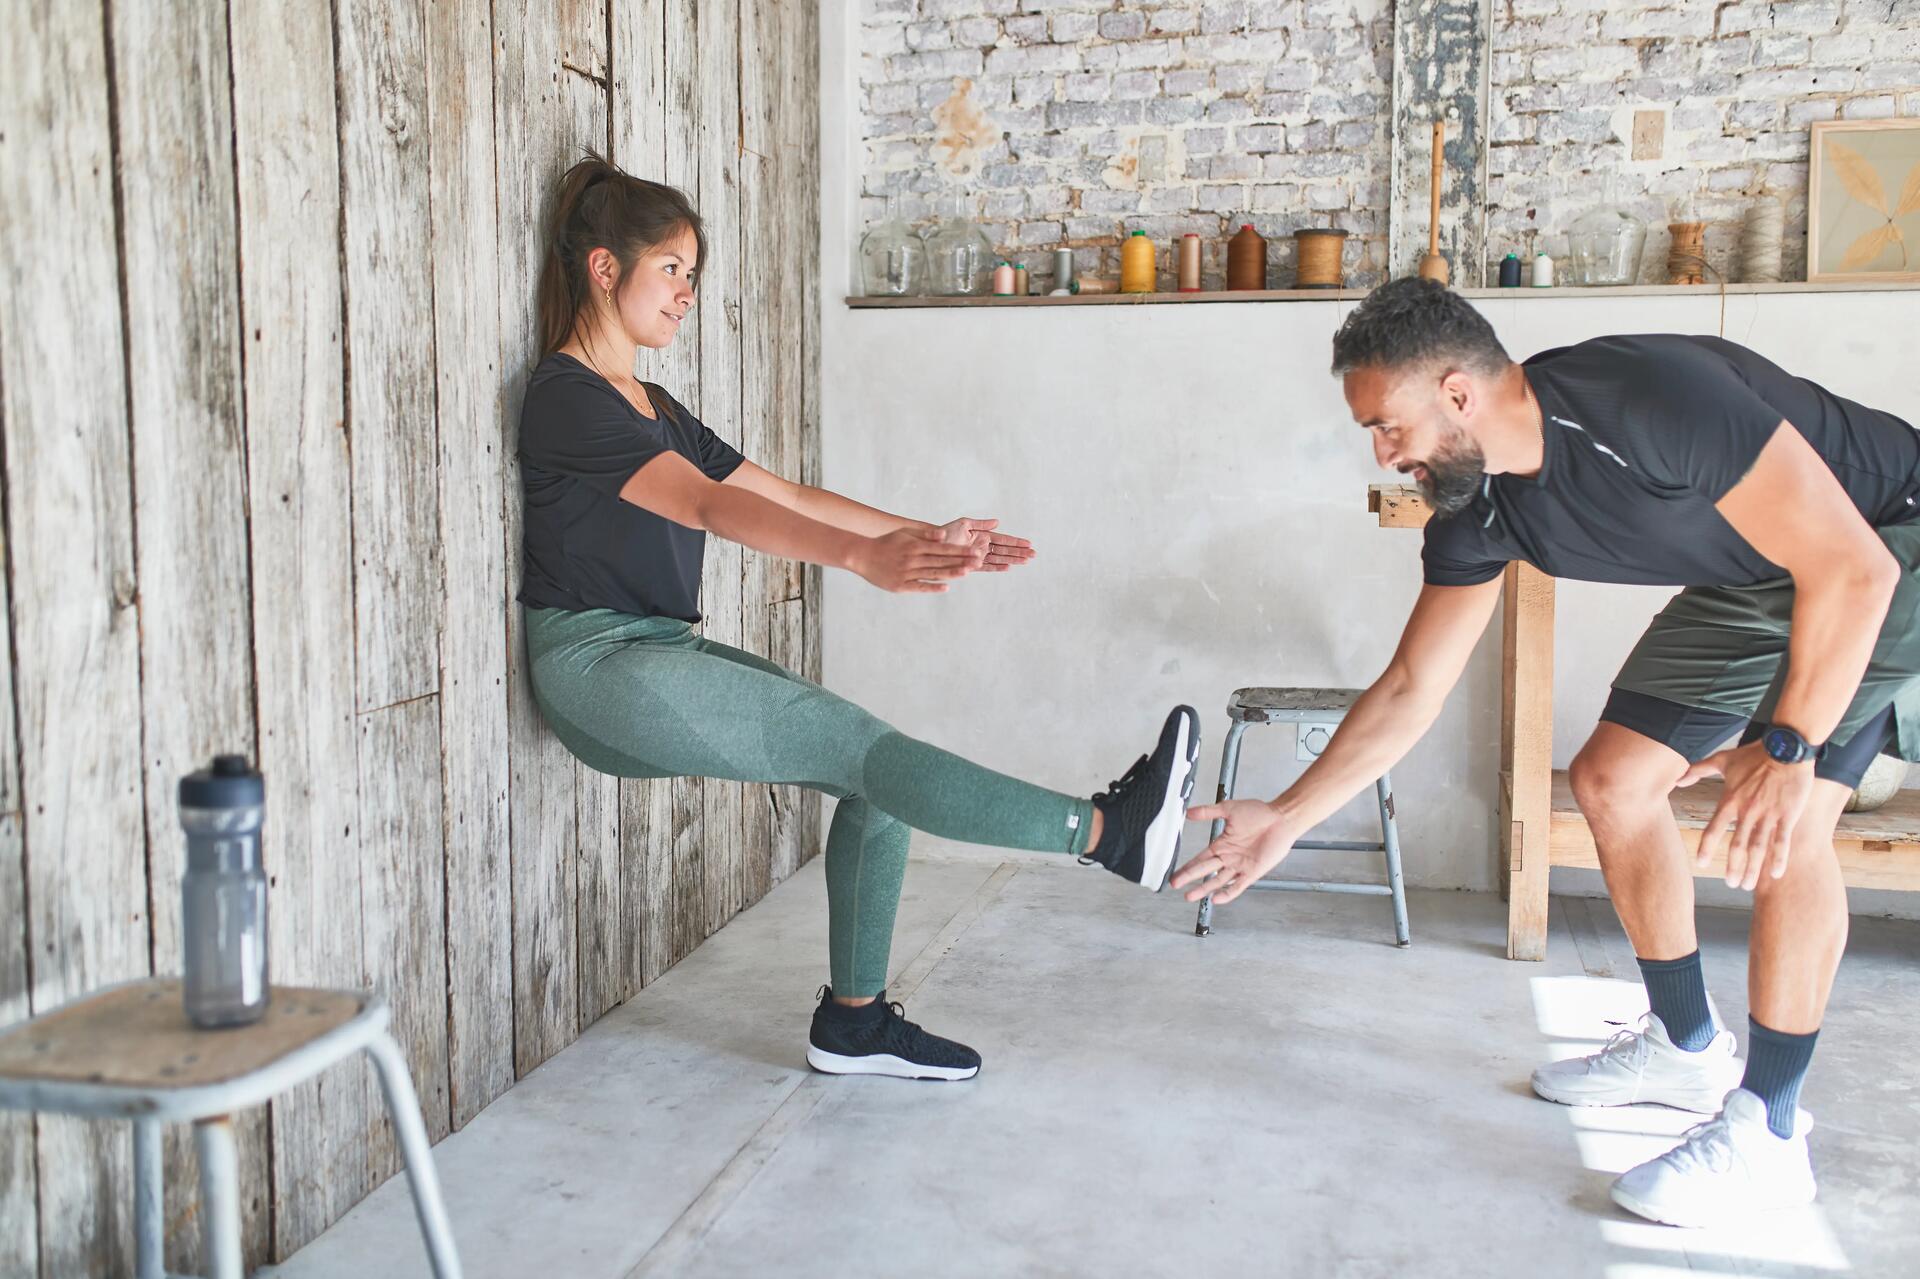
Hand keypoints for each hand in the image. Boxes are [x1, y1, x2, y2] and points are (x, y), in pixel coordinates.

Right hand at [848, 526, 983, 592]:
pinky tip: (946, 587)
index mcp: (915, 546)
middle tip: (978, 561)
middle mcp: (913, 559)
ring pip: (933, 573)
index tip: (974, 551)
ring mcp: (906, 572)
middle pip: (941, 560)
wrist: (861, 555)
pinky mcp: (900, 585)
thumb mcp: (904, 534)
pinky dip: (932, 587)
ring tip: (967, 572)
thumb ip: (924, 535)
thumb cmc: (885, 544)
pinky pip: (919, 586)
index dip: (960, 550)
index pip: (943, 548)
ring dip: (951, 572)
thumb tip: (943, 534)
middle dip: (961, 560)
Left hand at [939, 517, 1035, 572]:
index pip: (1003, 540)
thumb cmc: (946, 531)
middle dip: (1019, 552)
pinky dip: (997, 567)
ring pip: (999, 559)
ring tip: (1026, 561)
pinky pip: (987, 567)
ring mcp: (978, 557)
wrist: (932, 543)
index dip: (1016, 542)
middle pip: (1004, 551)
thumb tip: (997, 522)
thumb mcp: (964, 524)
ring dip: (1012, 560)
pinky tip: (1008, 567)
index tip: (1028, 543)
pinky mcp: (971, 565)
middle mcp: (982, 547)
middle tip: (1034, 554)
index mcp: (982, 536)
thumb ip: (981, 524)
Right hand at [1169, 800, 1297, 905]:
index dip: (1187, 867)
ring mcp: (1240, 866)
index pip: (1199, 859)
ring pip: (1218, 881)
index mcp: (1221, 845)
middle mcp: (1229, 858)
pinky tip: (1216, 898)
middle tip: (1175, 885)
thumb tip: (1188, 812)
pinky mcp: (1253, 872)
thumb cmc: (1259, 813)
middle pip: (1204, 871)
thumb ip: (1208, 812)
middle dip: (1189, 878)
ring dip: (1204, 888)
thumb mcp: (1229, 809)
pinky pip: (1238, 885)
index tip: (1174, 874)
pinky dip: (1227, 893)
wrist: (1281, 819)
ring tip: (1190, 896)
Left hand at [1676, 740, 1815, 889]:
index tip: (1702, 864)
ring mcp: (1768, 814)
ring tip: (1748, 886)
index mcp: (1730, 801)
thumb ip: (1697, 770)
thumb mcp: (1722, 760)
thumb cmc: (1753, 754)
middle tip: (1731, 884)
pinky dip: (1779, 858)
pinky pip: (1783, 841)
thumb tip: (1677, 779)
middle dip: (1733, 867)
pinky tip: (1776, 874)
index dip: (1707, 848)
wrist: (1786, 748)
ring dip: (1753, 869)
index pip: (1714, 829)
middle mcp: (1747, 811)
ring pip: (1758, 848)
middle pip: (1737, 845)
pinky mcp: (1788, 815)